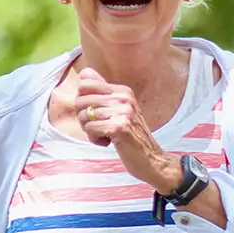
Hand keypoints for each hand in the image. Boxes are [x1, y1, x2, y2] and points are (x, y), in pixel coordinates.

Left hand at [76, 68, 175, 190]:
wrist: (152, 160)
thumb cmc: (132, 137)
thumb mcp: (120, 110)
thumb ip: (103, 92)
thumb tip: (85, 72)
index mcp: (123, 91)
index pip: (85, 82)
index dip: (83, 100)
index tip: (96, 113)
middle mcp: (124, 98)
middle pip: (80, 99)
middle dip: (84, 117)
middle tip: (100, 127)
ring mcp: (123, 112)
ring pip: (83, 115)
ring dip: (90, 130)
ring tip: (106, 135)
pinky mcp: (119, 127)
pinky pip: (90, 129)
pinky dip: (94, 139)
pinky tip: (108, 142)